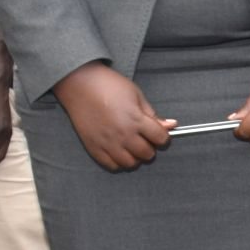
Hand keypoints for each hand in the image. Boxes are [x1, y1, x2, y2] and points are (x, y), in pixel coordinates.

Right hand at [53, 64, 170, 170]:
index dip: (163, 137)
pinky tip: (119, 151)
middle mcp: (123, 135)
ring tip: (132, 146)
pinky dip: (118, 162)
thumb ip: (152, 114)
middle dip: (150, 147)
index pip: (161, 139)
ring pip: (131, 163)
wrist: (79, 84)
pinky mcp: (94, 147)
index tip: (159, 133)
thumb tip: (170, 125)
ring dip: (135, 157)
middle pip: (147, 154)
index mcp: (136, 120)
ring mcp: (108, 143)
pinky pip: (112, 166)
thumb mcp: (136, 95)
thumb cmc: (109, 85)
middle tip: (145, 139)